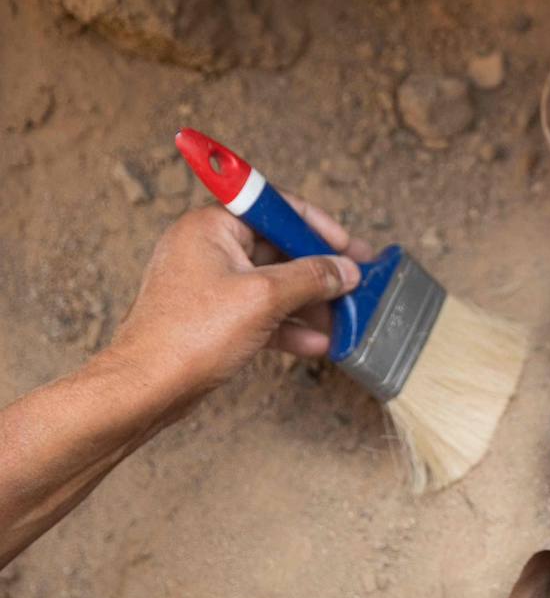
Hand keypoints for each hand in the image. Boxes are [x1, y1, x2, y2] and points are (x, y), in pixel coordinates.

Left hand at [107, 195, 370, 407]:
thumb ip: (312, 277)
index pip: (275, 208)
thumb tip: (346, 270)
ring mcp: (209, 284)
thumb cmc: (189, 335)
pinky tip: (317, 343)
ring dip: (310, 303)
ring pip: (273, 284)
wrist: (146, 389)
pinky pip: (261, 311)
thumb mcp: (265, 297)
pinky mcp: (213, 317)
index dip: (317, 226)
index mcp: (212, 226)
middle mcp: (208, 248)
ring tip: (343, 319)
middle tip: (355, 283)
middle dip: (319, 272)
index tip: (348, 246)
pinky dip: (289, 325)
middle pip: (278, 249)